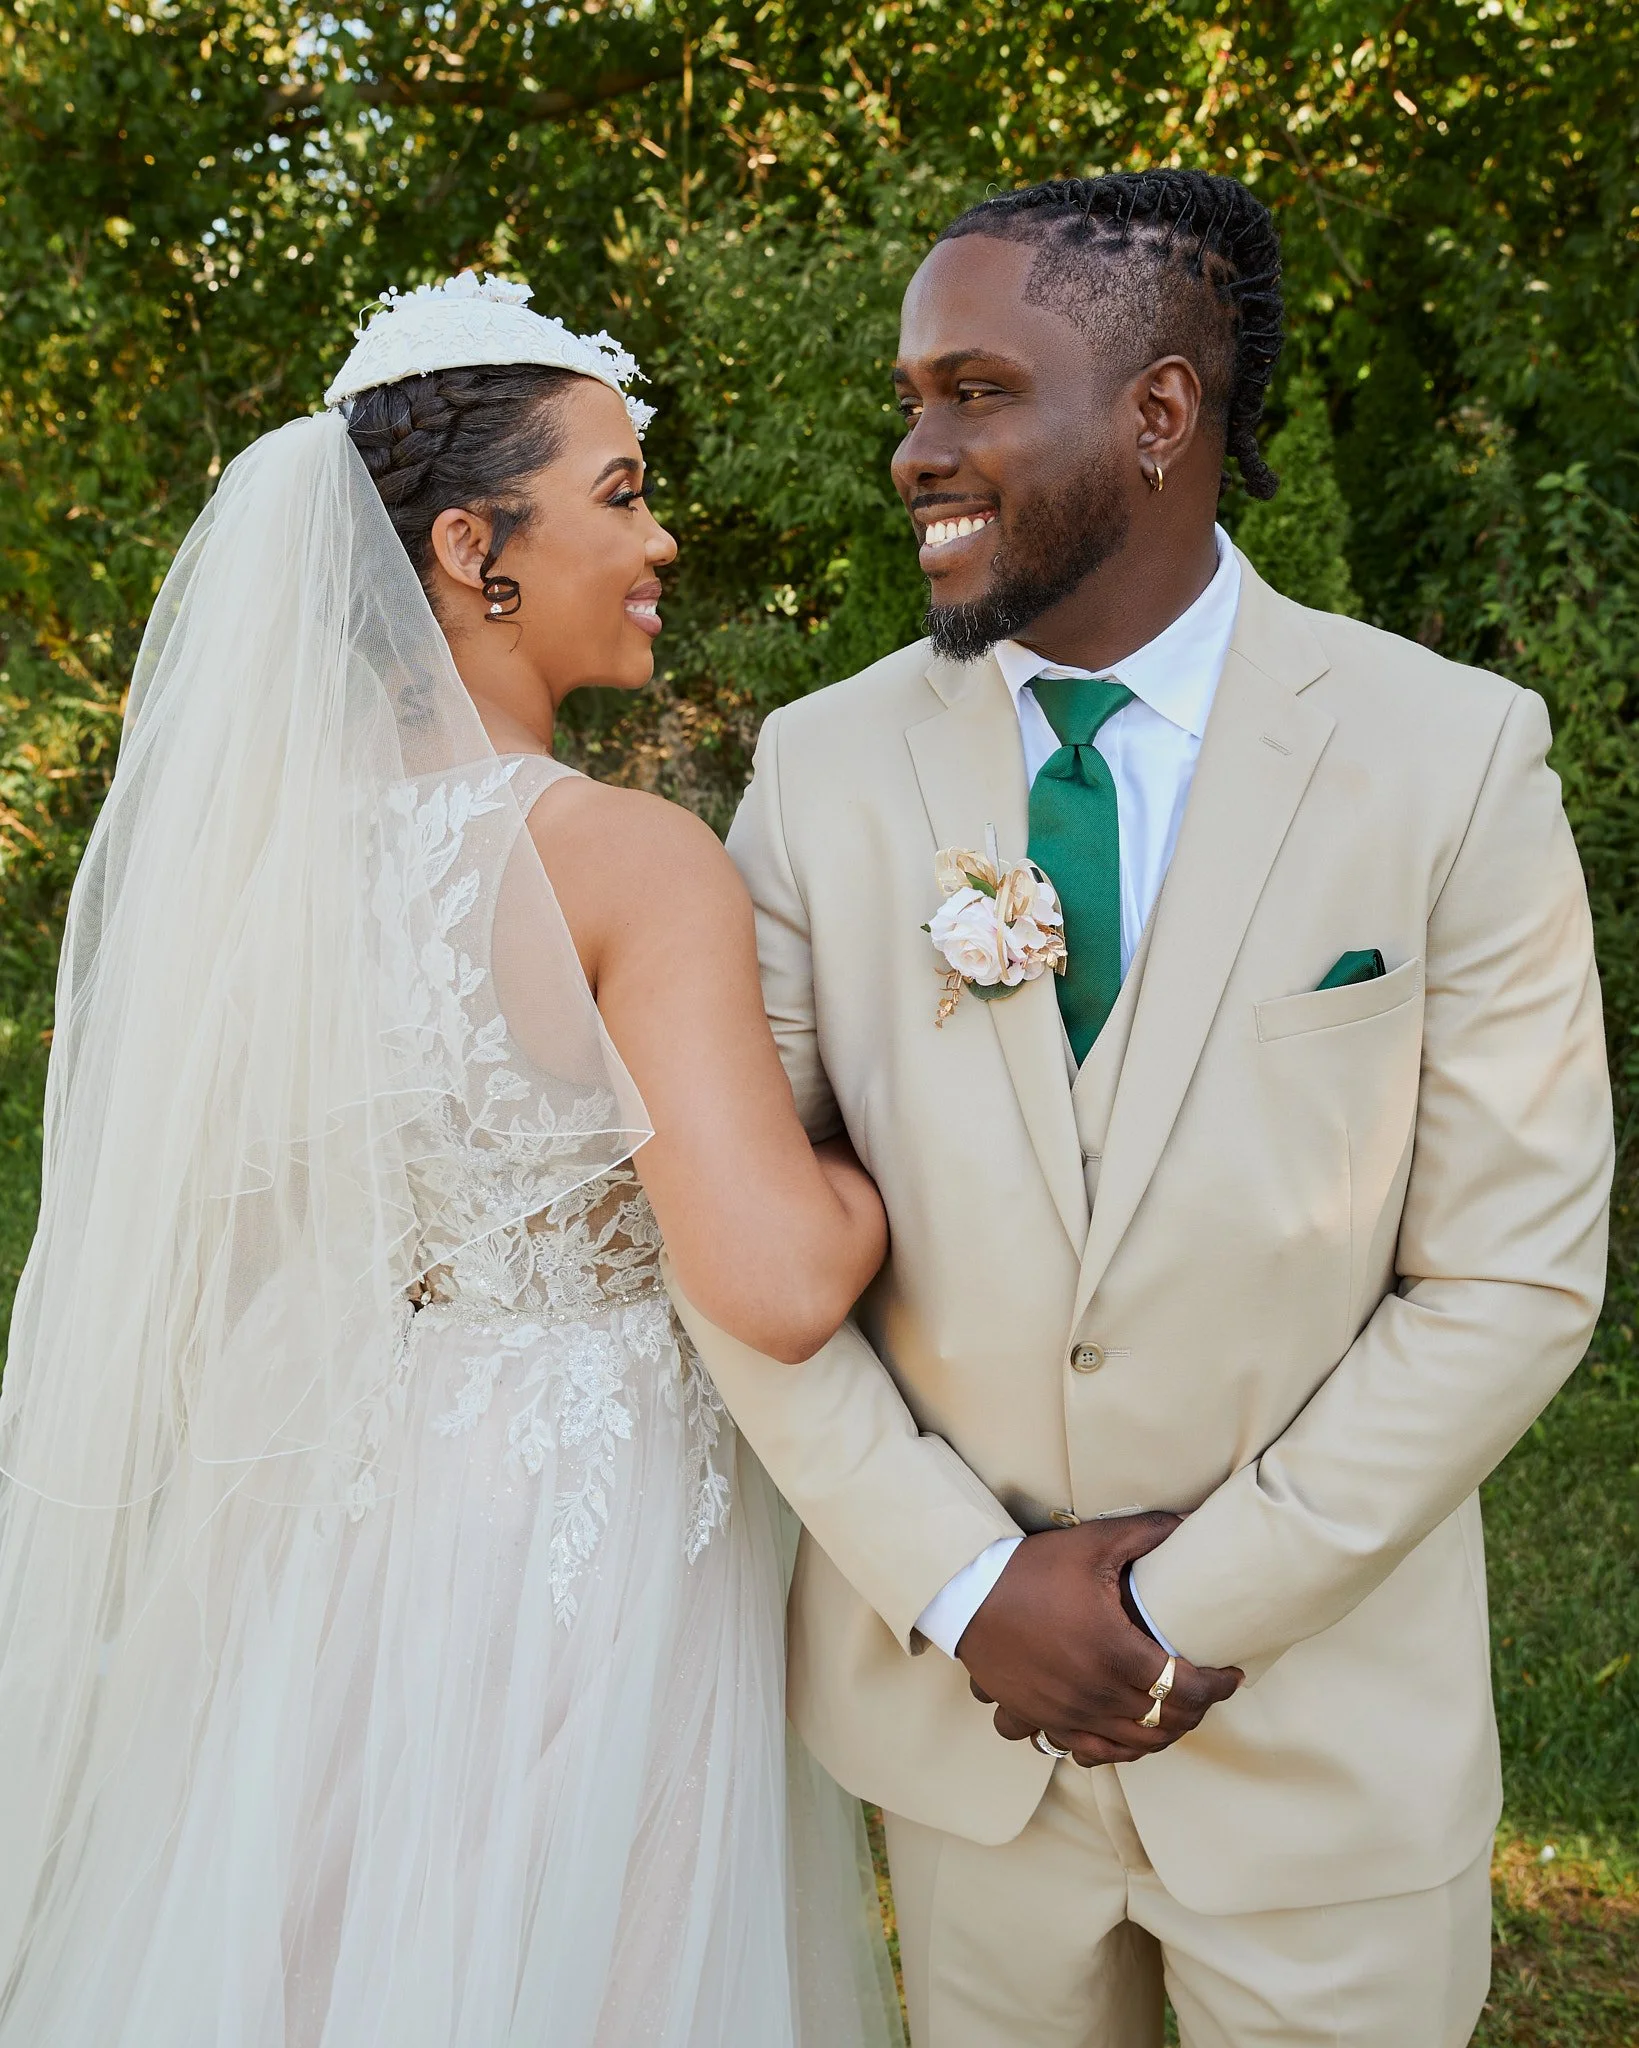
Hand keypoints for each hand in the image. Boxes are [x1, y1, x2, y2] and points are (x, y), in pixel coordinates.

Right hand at [956, 1511, 1241, 1766]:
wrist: (965, 1595)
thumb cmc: (1030, 1568)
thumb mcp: (1092, 1544)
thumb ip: (1147, 1534)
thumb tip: (1190, 1522)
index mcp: (1113, 1650)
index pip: (1186, 1688)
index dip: (1218, 1687)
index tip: (1231, 1676)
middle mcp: (1093, 1692)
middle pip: (1165, 1722)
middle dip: (1196, 1710)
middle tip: (1206, 1690)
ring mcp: (1065, 1712)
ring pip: (1131, 1745)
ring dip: (1161, 1734)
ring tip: (1172, 1714)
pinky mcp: (1040, 1720)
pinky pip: (1087, 1752)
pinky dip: (1113, 1749)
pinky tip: (1121, 1734)